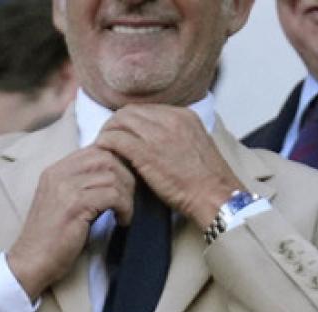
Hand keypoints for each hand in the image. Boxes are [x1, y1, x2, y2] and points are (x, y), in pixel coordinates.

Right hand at [5, 145, 135, 298]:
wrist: (31, 261)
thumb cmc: (51, 239)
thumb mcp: (63, 203)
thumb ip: (80, 186)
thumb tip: (115, 177)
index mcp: (55, 170)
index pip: (94, 150)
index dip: (116, 164)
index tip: (123, 185)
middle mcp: (58, 174)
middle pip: (106, 157)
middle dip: (125, 177)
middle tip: (128, 199)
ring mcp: (65, 188)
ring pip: (112, 175)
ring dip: (126, 195)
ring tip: (124, 212)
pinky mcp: (75, 206)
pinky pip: (112, 195)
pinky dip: (124, 208)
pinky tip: (122, 220)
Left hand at [94, 104, 243, 226]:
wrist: (215, 196)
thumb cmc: (209, 181)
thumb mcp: (197, 145)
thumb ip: (178, 136)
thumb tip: (158, 141)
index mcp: (184, 115)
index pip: (147, 109)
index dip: (132, 121)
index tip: (125, 132)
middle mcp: (170, 118)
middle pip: (130, 111)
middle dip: (116, 123)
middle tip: (108, 138)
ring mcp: (157, 134)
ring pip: (120, 121)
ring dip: (108, 132)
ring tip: (104, 146)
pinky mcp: (145, 152)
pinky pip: (115, 139)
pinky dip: (105, 144)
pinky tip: (103, 153)